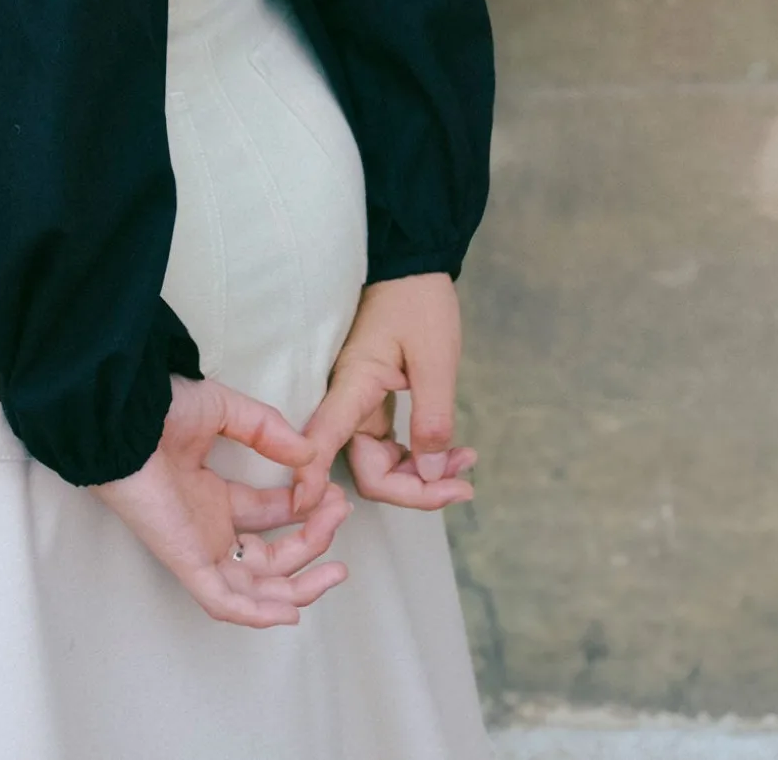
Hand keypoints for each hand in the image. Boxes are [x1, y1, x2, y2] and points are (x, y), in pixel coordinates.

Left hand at [92, 374, 351, 627]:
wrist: (121, 417)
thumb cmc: (158, 408)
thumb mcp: (223, 409)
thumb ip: (266, 430)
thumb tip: (309, 454)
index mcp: (210, 495)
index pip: (267, 515)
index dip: (304, 508)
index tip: (331, 490)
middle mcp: (207, 526)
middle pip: (269, 555)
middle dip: (311, 542)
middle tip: (339, 515)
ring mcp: (198, 546)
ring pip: (255, 586)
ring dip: (299, 584)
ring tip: (336, 571)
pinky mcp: (187, 560)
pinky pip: (223, 601)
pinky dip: (257, 613)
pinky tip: (292, 609)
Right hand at [293, 274, 476, 517]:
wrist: (413, 266)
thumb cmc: (420, 302)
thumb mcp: (436, 360)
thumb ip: (432, 420)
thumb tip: (430, 475)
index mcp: (353, 384)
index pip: (322, 441)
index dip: (312, 478)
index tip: (311, 511)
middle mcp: (349, 400)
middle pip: (367, 469)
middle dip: (414, 488)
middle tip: (464, 484)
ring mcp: (360, 403)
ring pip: (380, 463)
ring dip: (422, 475)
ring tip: (466, 464)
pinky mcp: (373, 402)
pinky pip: (389, 446)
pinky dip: (420, 456)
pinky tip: (452, 452)